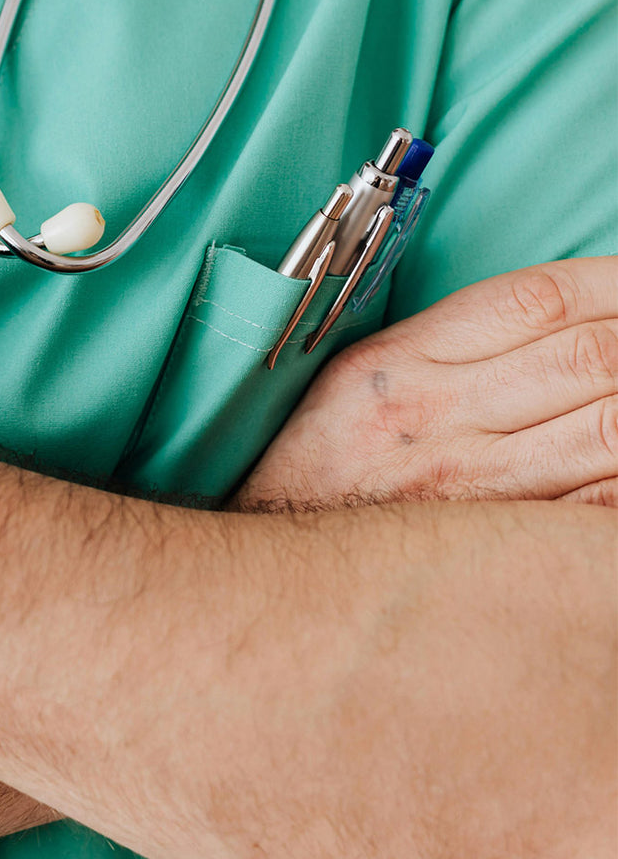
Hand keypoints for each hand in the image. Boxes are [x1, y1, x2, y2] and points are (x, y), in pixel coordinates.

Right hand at [234, 256, 617, 510]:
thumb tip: (557, 320)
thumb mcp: (354, 382)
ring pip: (615, 429)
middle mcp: (436, 419)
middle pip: (593, 356)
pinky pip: (603, 506)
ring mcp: (474, 490)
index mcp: (397, 365)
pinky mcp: (500, 547)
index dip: (616, 282)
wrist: (274, 577)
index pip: (538, 300)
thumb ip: (445, 343)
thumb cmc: (316, 472)